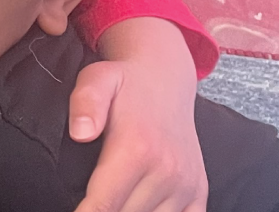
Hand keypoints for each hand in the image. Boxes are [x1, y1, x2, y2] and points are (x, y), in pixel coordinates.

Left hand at [70, 18, 206, 211]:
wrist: (166, 80)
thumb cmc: (125, 83)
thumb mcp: (97, 80)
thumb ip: (85, 103)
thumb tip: (80, 134)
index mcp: (137, 149)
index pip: (103, 205)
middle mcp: (166, 171)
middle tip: (88, 202)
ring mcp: (186, 184)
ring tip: (110, 199)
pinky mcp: (198, 191)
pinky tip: (139, 206)